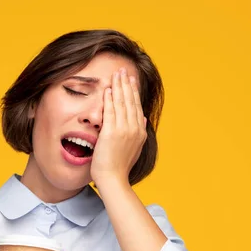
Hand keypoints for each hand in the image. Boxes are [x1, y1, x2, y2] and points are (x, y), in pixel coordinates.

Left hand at [90, 68, 147, 184]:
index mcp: (139, 132)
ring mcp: (123, 131)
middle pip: (130, 101)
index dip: (133, 91)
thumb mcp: (134, 149)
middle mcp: (134, 129)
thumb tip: (142, 119)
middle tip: (123, 70)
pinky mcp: (111, 133)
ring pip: (122, 103)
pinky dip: (110, 99)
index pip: (136, 106)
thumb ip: (138, 133)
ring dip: (119, 86)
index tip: (131, 80)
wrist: (113, 179)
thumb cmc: (120, 168)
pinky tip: (108, 89)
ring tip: (116, 74)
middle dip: (127, 84)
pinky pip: (111, 112)